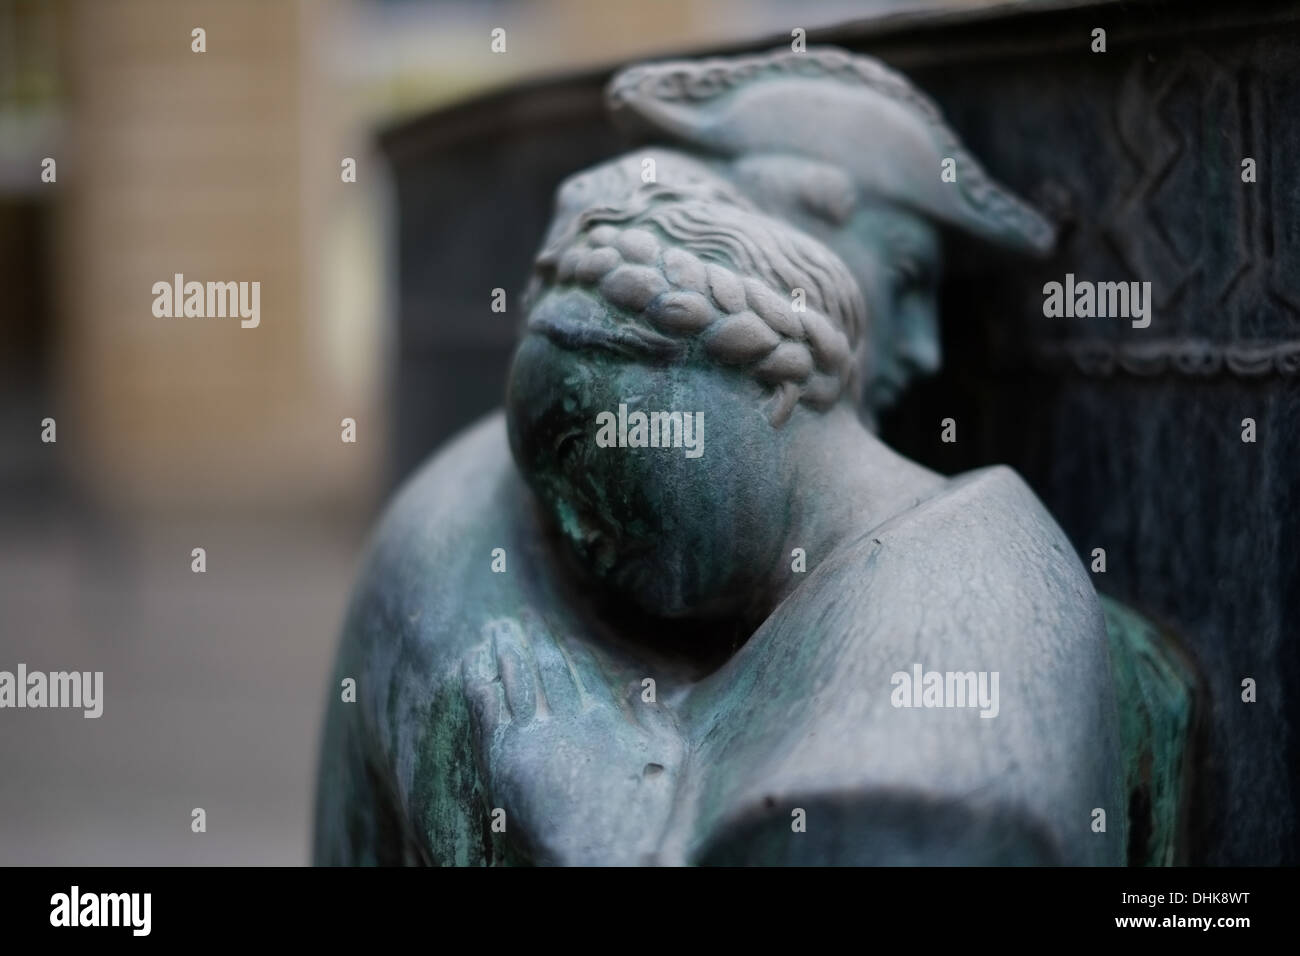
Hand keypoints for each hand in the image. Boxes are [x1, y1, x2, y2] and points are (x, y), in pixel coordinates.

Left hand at [462, 615, 684, 864]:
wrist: (602, 857)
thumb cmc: (641, 820)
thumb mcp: (668, 761)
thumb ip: (654, 721)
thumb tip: (639, 687)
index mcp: (604, 717)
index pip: (580, 670)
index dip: (567, 647)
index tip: (558, 630)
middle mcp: (568, 718)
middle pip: (546, 666)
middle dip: (534, 637)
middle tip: (520, 615)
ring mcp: (534, 734)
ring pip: (515, 678)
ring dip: (504, 650)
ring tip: (495, 629)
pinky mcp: (505, 755)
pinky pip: (486, 707)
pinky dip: (479, 681)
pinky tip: (472, 663)